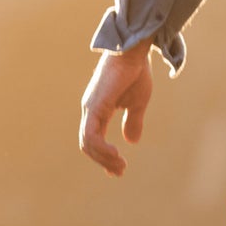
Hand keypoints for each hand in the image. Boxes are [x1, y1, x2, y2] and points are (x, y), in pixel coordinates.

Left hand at [79, 43, 153, 177]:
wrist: (134, 52)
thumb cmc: (136, 72)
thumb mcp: (138, 102)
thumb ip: (133, 121)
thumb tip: (131, 141)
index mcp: (99, 109)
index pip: (95, 138)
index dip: (104, 156)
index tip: (116, 170)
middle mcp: (91, 110)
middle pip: (89, 144)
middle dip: (103, 161)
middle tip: (119, 172)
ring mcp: (90, 109)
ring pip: (88, 143)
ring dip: (103, 159)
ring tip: (119, 167)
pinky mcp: (94, 107)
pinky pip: (92, 136)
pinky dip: (101, 149)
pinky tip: (115, 155)